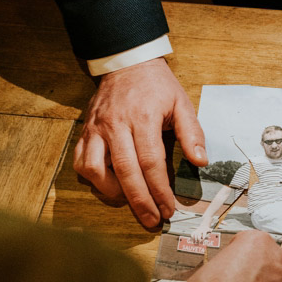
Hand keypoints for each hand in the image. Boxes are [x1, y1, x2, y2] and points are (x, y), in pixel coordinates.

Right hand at [74, 60, 206, 228]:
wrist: (127, 62)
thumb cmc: (157, 86)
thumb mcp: (181, 102)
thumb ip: (191, 132)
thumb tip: (201, 162)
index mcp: (143, 117)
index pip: (151, 162)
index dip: (160, 190)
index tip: (168, 209)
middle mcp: (116, 124)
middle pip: (126, 171)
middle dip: (140, 201)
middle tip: (152, 220)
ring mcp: (97, 128)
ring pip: (95, 169)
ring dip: (112, 191)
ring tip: (129, 200)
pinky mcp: (85, 131)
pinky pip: (80, 161)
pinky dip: (91, 178)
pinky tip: (108, 184)